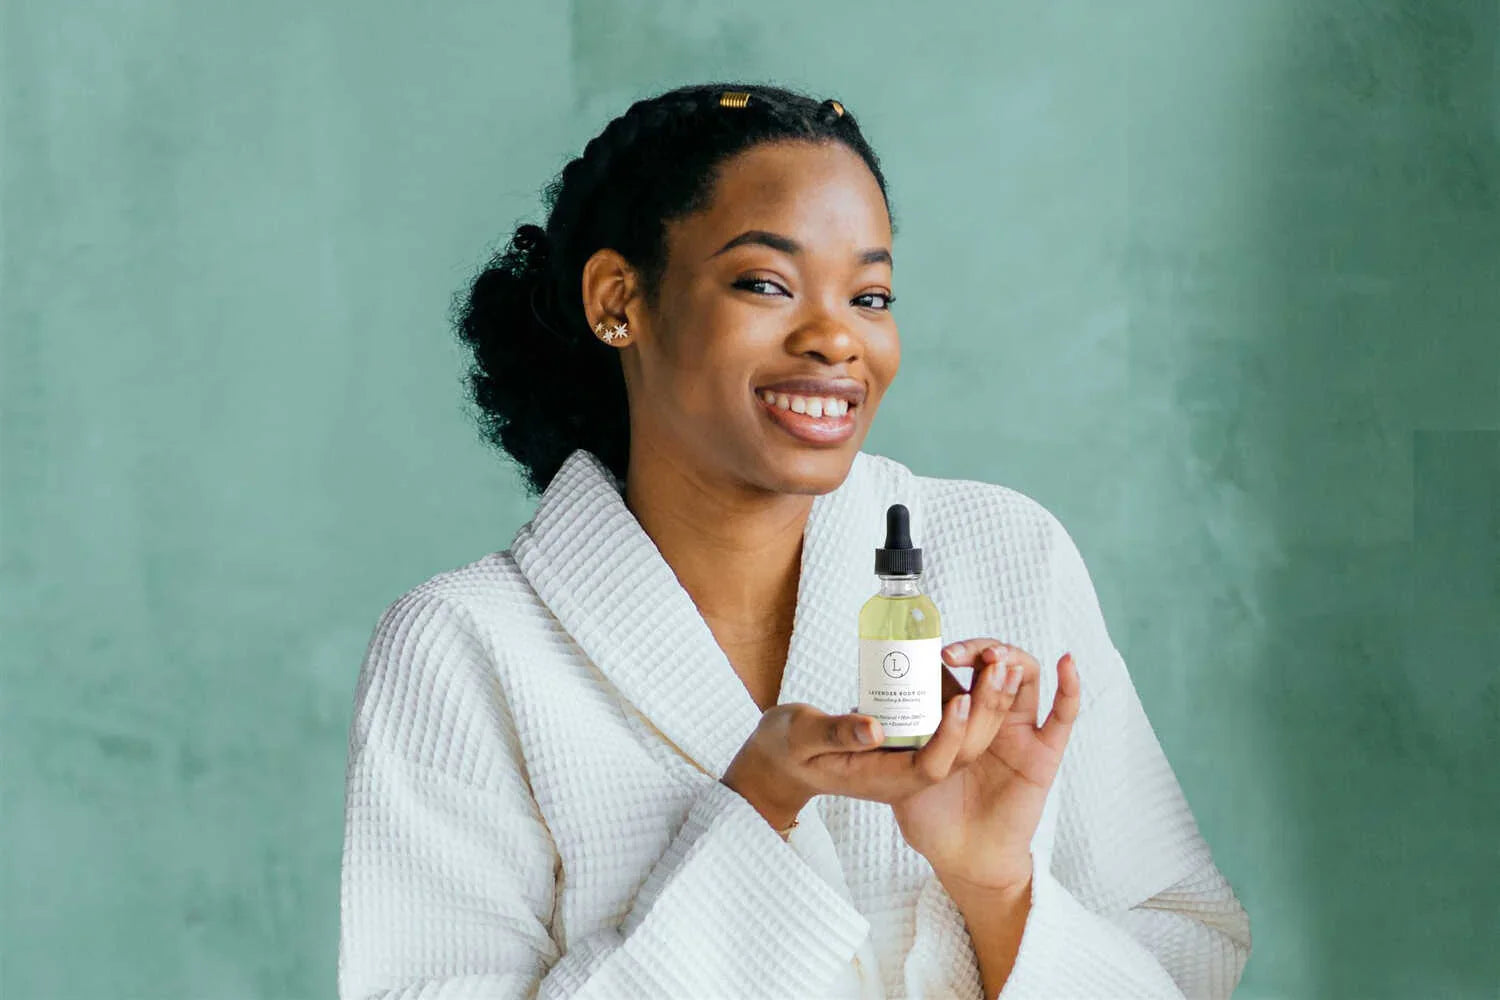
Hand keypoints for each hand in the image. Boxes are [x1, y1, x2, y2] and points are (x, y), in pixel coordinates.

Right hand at [722, 677, 1018, 830]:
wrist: (783, 759)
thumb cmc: (787, 748)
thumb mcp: (801, 736)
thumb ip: (835, 732)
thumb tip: (874, 727)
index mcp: (880, 780)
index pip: (929, 767)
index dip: (950, 737)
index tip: (961, 700)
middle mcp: (903, 775)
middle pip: (957, 754)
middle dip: (984, 714)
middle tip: (998, 668)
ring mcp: (907, 758)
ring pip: (960, 739)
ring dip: (985, 703)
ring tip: (999, 661)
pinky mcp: (908, 740)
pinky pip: (945, 723)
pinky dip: (965, 696)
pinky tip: (973, 664)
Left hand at [889, 640, 1080, 891]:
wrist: (962, 857)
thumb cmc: (930, 815)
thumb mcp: (900, 769)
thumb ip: (885, 742)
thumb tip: (851, 710)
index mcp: (959, 712)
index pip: (963, 666)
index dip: (953, 652)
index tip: (934, 652)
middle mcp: (991, 714)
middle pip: (994, 665)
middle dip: (980, 651)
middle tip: (958, 655)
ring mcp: (1020, 730)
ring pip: (1024, 681)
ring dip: (1012, 662)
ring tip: (995, 662)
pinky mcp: (1044, 753)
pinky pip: (1063, 717)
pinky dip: (1069, 688)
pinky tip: (1065, 663)